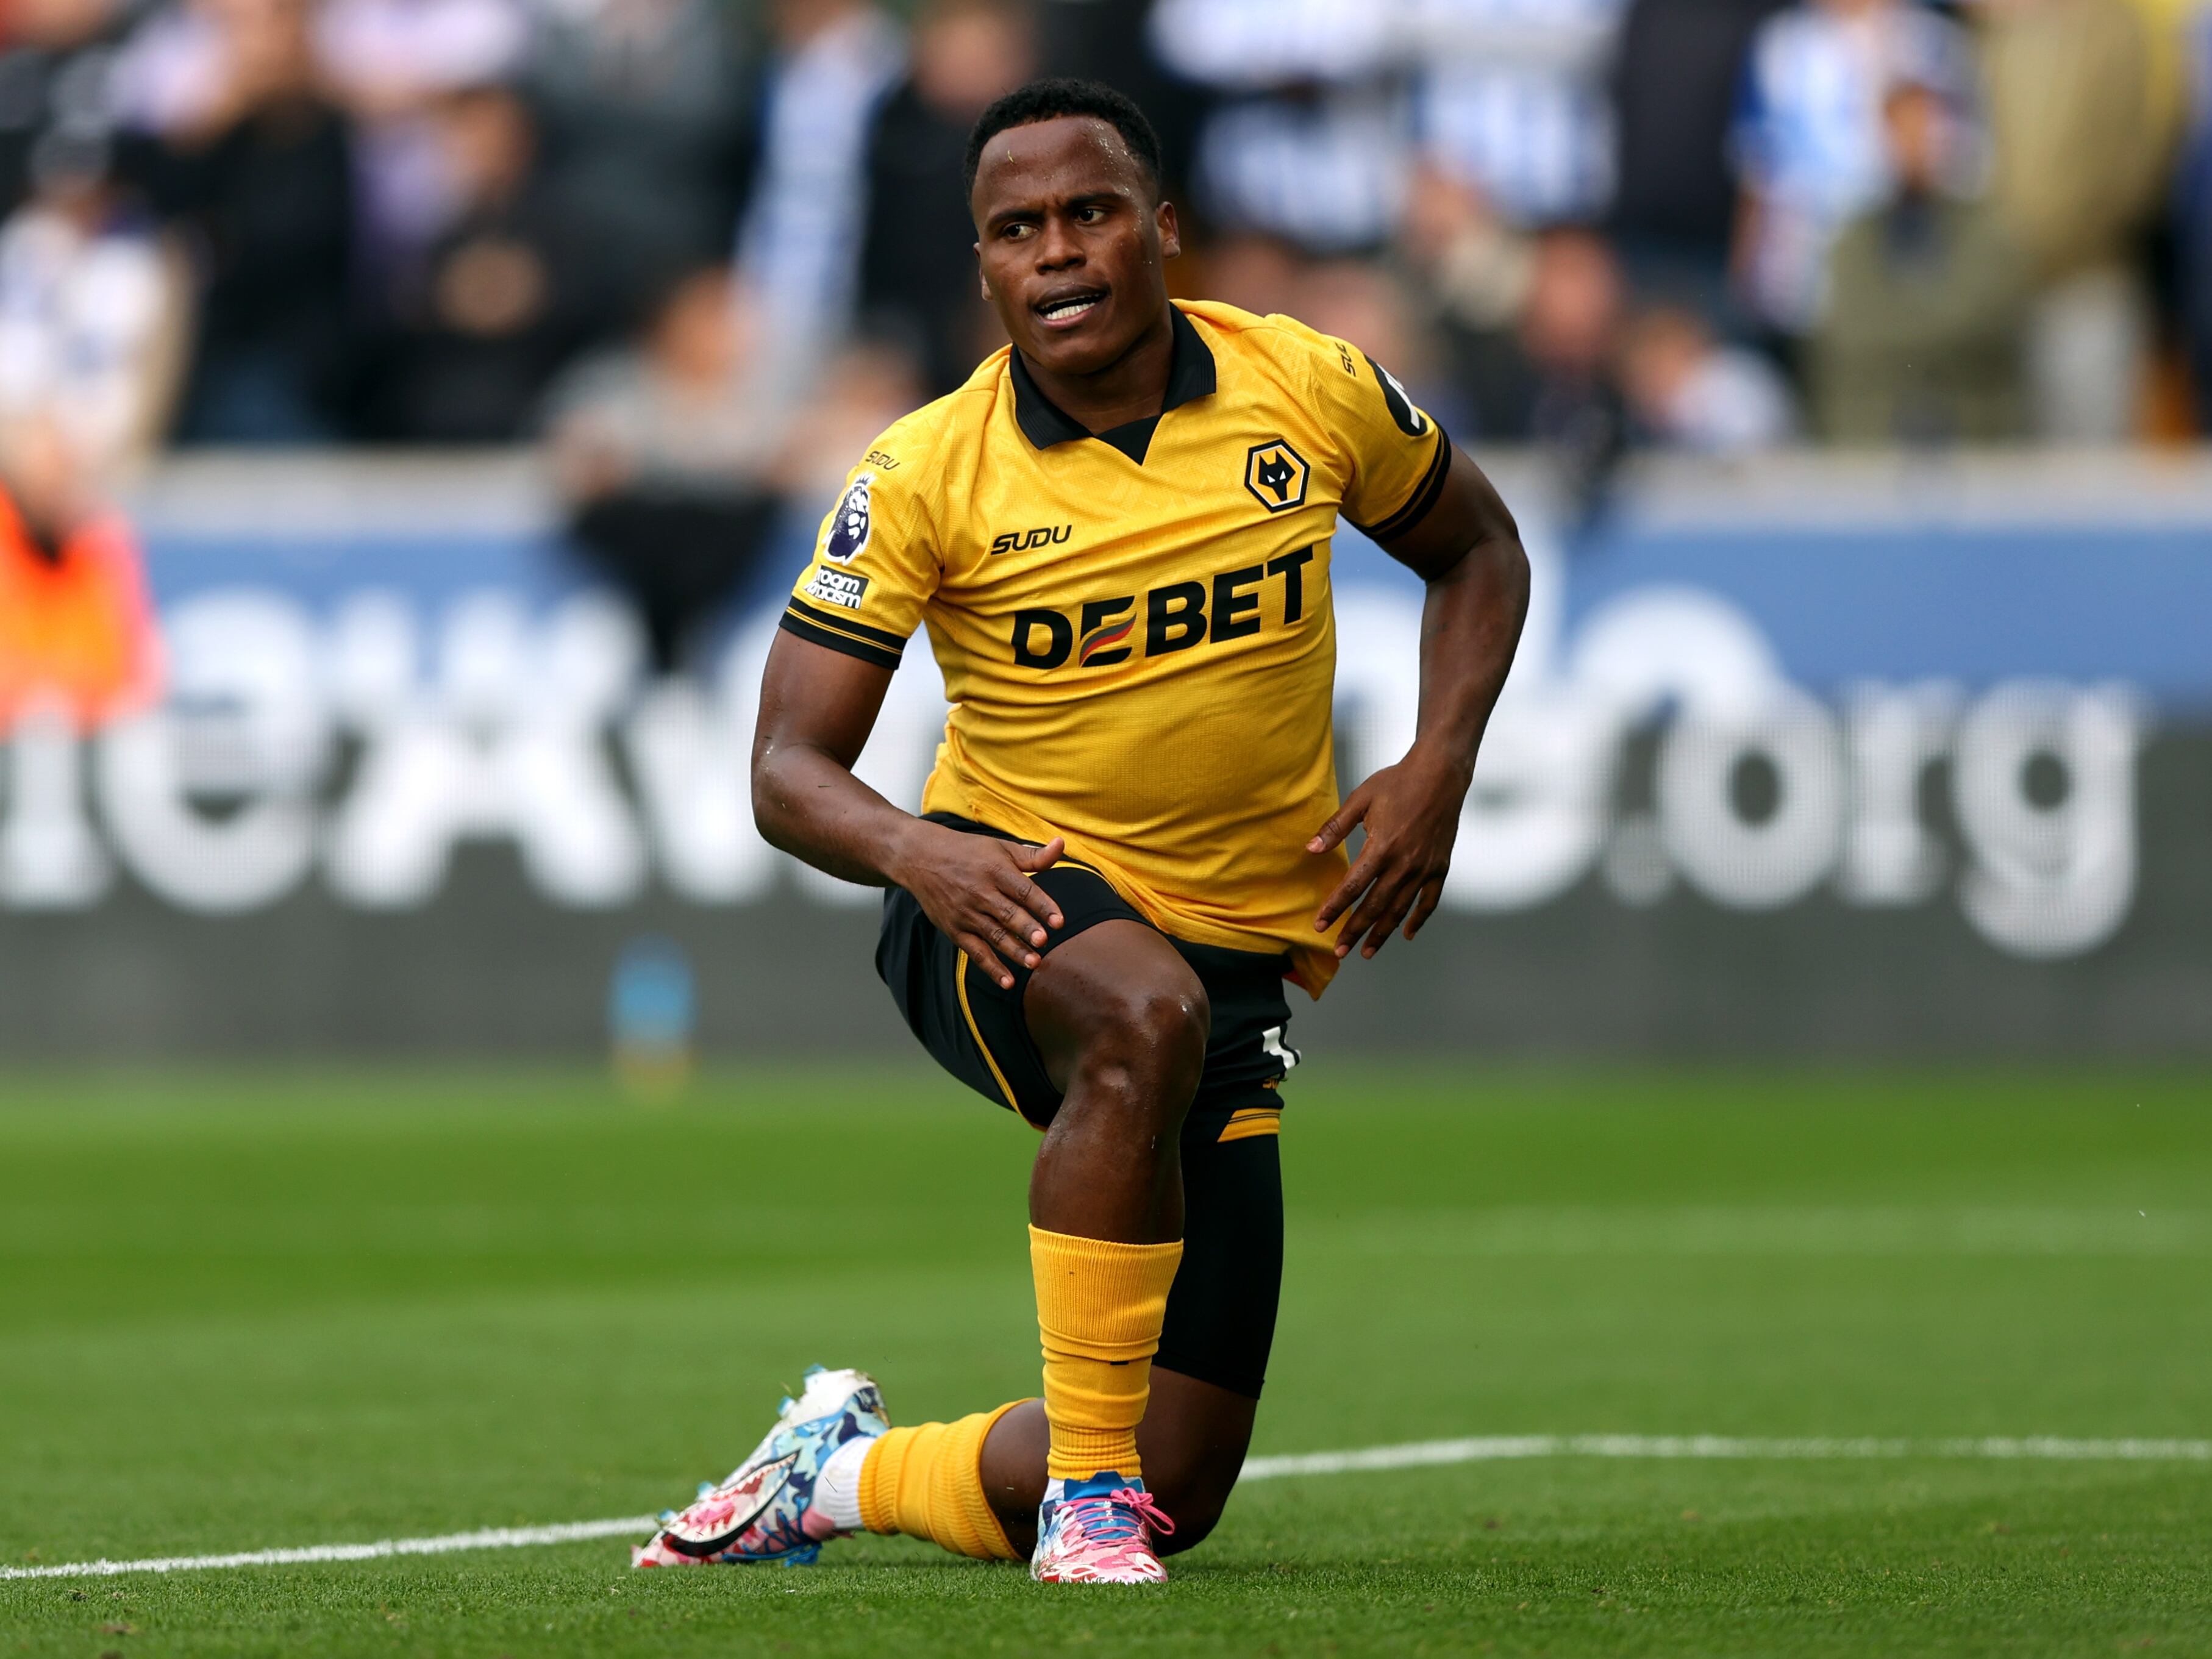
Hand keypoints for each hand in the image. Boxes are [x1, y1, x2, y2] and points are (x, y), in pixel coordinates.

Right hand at [893, 824, 1066, 989]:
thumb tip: (1062, 844)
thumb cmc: (968, 852)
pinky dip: (991, 968)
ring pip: (993, 935)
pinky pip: (975, 952)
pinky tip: (1007, 982)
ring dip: (1014, 951)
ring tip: (1034, 963)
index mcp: (996, 870)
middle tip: (1043, 941)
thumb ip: (1034, 856)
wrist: (921, 858)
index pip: (1023, 890)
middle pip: (1007, 914)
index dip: (1043, 905)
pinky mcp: (955, 929)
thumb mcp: (1001, 848)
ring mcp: (966, 913)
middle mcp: (980, 892)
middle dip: (1026, 929)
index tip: (1059, 921)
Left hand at [1308, 749, 1468, 959]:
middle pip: (1374, 906)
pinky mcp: (1440, 867)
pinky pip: (1429, 901)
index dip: (1335, 908)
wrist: (1441, 774)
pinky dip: (1418, 919)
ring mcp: (1424, 868)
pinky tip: (1406, 934)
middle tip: (1339, 951)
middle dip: (1355, 931)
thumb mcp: (1361, 799)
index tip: (1320, 925)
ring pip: (1400, 909)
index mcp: (1381, 847)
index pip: (1352, 887)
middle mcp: (1404, 863)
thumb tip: (1311, 849)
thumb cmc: (1398, 782)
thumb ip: (1335, 827)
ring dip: (1382, 933)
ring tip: (1366, 952)